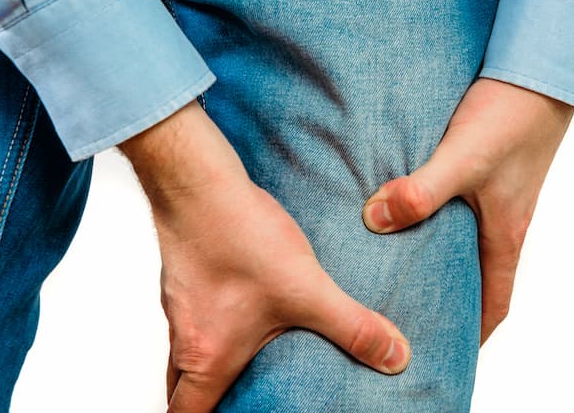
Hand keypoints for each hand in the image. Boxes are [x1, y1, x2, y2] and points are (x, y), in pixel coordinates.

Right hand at [120, 101, 410, 412]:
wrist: (197, 181)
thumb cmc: (239, 236)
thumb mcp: (307, 289)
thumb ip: (352, 326)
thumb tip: (395, 358)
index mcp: (206, 357)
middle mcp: (185, 336)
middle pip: (180, 388)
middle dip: (208, 398)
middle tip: (241, 397)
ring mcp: (179, 303)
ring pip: (185, 349)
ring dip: (212, 357)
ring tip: (251, 354)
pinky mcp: (185, 273)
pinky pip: (194, 312)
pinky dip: (214, 319)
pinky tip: (246, 301)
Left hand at [362, 78, 573, 343]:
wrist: (539, 65)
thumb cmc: (511, 115)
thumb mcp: (464, 158)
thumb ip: (421, 191)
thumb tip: (375, 220)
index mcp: (506, 232)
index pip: (495, 301)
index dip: (475, 333)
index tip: (448, 353)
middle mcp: (506, 219)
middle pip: (479, 275)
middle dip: (451, 298)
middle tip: (411, 309)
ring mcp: (500, 192)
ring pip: (468, 239)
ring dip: (442, 254)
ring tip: (402, 260)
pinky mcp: (490, 166)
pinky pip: (463, 204)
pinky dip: (440, 215)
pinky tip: (410, 202)